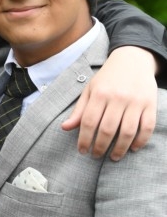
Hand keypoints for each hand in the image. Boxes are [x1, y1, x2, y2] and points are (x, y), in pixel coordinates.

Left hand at [62, 46, 156, 160]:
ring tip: (113, 157)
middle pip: (107, 130)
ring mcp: (135, 101)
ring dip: (119, 149)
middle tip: (96, 155)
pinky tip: (133, 148)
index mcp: (100, 93)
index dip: (84, 139)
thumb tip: (64, 128)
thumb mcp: (90, 90)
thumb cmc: (108, 78)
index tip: (82, 150)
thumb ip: (79, 110)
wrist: (133, 59)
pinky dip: (140, 141)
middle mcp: (118, 97)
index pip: (89, 122)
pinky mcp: (150, 104)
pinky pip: (146, 127)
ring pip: (127, 132)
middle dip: (100, 147)